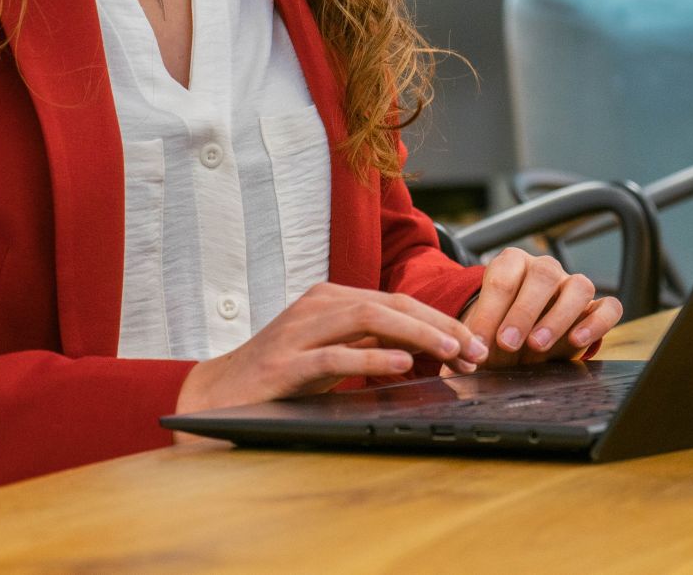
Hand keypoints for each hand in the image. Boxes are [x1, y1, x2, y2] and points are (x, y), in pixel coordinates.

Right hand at [174, 282, 490, 419]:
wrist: (219, 393)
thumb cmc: (280, 375)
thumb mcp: (331, 352)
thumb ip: (370, 344)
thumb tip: (426, 351)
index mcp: (330, 298)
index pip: (395, 301)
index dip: (439, 320)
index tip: (472, 345)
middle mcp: (316, 306)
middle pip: (389, 303)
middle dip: (438, 325)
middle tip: (473, 349)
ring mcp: (298, 332)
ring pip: (367, 319)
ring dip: (416, 335)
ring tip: (450, 351)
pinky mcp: (285, 364)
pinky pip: (335, 355)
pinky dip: (372, 357)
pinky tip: (402, 364)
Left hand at [459, 248, 622, 368]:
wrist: (520, 343)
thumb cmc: (497, 334)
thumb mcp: (481, 335)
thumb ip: (470, 341)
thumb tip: (456, 360)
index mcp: (512, 264)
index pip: (502, 277)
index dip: (489, 310)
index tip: (479, 343)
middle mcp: (545, 269)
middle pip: (542, 275)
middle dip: (522, 311)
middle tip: (507, 343)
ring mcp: (573, 286)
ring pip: (579, 286)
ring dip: (559, 316)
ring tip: (538, 346)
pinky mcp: (597, 307)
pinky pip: (609, 307)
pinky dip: (597, 322)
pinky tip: (579, 341)